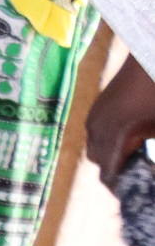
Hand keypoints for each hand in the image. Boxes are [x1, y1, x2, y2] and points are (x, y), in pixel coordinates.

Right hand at [87, 53, 154, 187]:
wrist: (149, 52)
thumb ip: (152, 152)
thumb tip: (148, 172)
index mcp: (114, 135)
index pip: (109, 175)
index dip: (122, 189)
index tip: (137, 193)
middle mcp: (98, 127)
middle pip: (100, 163)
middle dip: (117, 173)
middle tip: (138, 177)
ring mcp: (95, 115)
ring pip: (96, 147)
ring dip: (112, 156)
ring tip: (136, 158)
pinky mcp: (98, 106)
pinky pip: (97, 132)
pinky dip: (110, 141)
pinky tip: (132, 137)